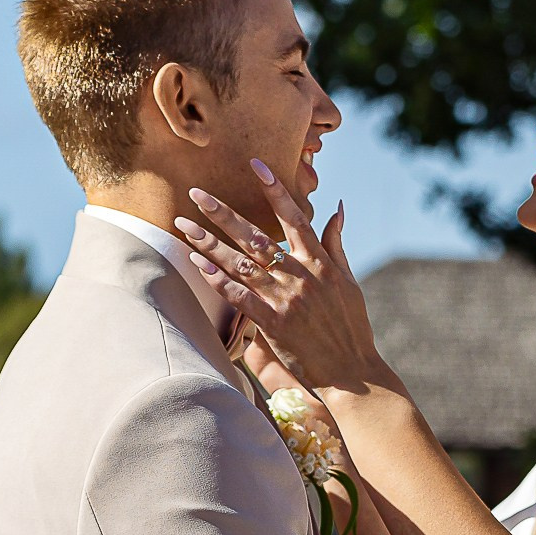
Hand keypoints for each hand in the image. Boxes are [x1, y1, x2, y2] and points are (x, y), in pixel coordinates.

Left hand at [178, 161, 383, 392]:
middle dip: (223, 213)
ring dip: (209, 243)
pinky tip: (198, 264)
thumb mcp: (349, 280)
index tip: (256, 166)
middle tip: (197, 193)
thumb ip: (336, 242)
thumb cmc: (351, 325)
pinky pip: (240, 296)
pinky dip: (219, 279)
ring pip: (241, 263)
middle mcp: (301, 275)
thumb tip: (337, 207)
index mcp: (320, 262)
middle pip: (256, 236)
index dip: (275, 190)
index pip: (294, 217)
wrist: (352, 368)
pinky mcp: (274, 322)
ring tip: (183, 226)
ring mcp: (286, 298)